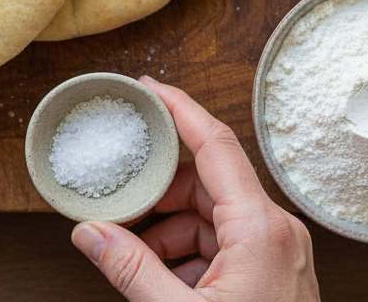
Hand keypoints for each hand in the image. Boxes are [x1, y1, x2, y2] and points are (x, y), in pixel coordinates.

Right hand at [71, 77, 318, 301]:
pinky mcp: (273, 274)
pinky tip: (162, 279)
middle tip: (116, 204)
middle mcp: (277, 231)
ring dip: (169, 228)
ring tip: (134, 256)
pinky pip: (223, 243)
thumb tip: (88, 233)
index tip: (146, 87)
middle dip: (157, 192)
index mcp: (261, 228)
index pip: (215, 143)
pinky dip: (188, 252)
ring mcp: (279, 253)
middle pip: (207, 182)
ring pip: (212, 215)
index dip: (178, 108)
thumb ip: (130, 270)